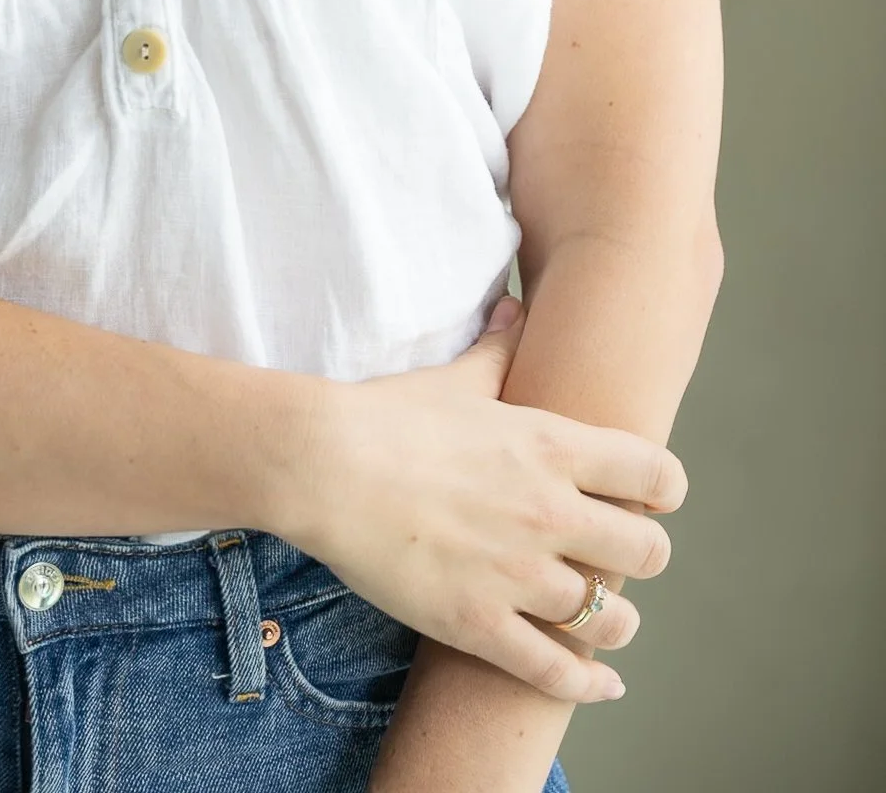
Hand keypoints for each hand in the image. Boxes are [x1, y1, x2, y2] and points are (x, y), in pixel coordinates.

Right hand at [286, 299, 682, 702]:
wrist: (323, 463)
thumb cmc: (384, 414)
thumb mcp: (454, 376)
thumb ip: (498, 347)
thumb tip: (515, 305)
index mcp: (550, 445)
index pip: (654, 473)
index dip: (664, 489)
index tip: (652, 497)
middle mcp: (550, 512)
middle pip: (647, 550)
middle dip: (644, 554)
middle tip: (624, 556)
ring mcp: (518, 575)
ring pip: (611, 617)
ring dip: (617, 620)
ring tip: (610, 619)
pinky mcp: (480, 624)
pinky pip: (556, 671)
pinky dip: (587, 682)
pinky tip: (601, 682)